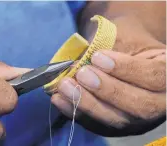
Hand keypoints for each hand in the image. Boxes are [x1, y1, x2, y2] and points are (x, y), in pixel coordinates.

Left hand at [51, 15, 165, 135]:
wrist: (126, 56)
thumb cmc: (126, 43)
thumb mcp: (125, 38)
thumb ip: (108, 47)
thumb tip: (78, 60)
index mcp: (166, 74)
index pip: (155, 76)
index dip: (126, 69)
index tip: (97, 57)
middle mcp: (158, 103)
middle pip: (139, 106)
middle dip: (107, 90)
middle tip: (81, 74)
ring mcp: (137, 119)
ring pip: (117, 120)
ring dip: (88, 104)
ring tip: (65, 87)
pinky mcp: (117, 127)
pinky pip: (98, 125)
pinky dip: (76, 112)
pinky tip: (59, 100)